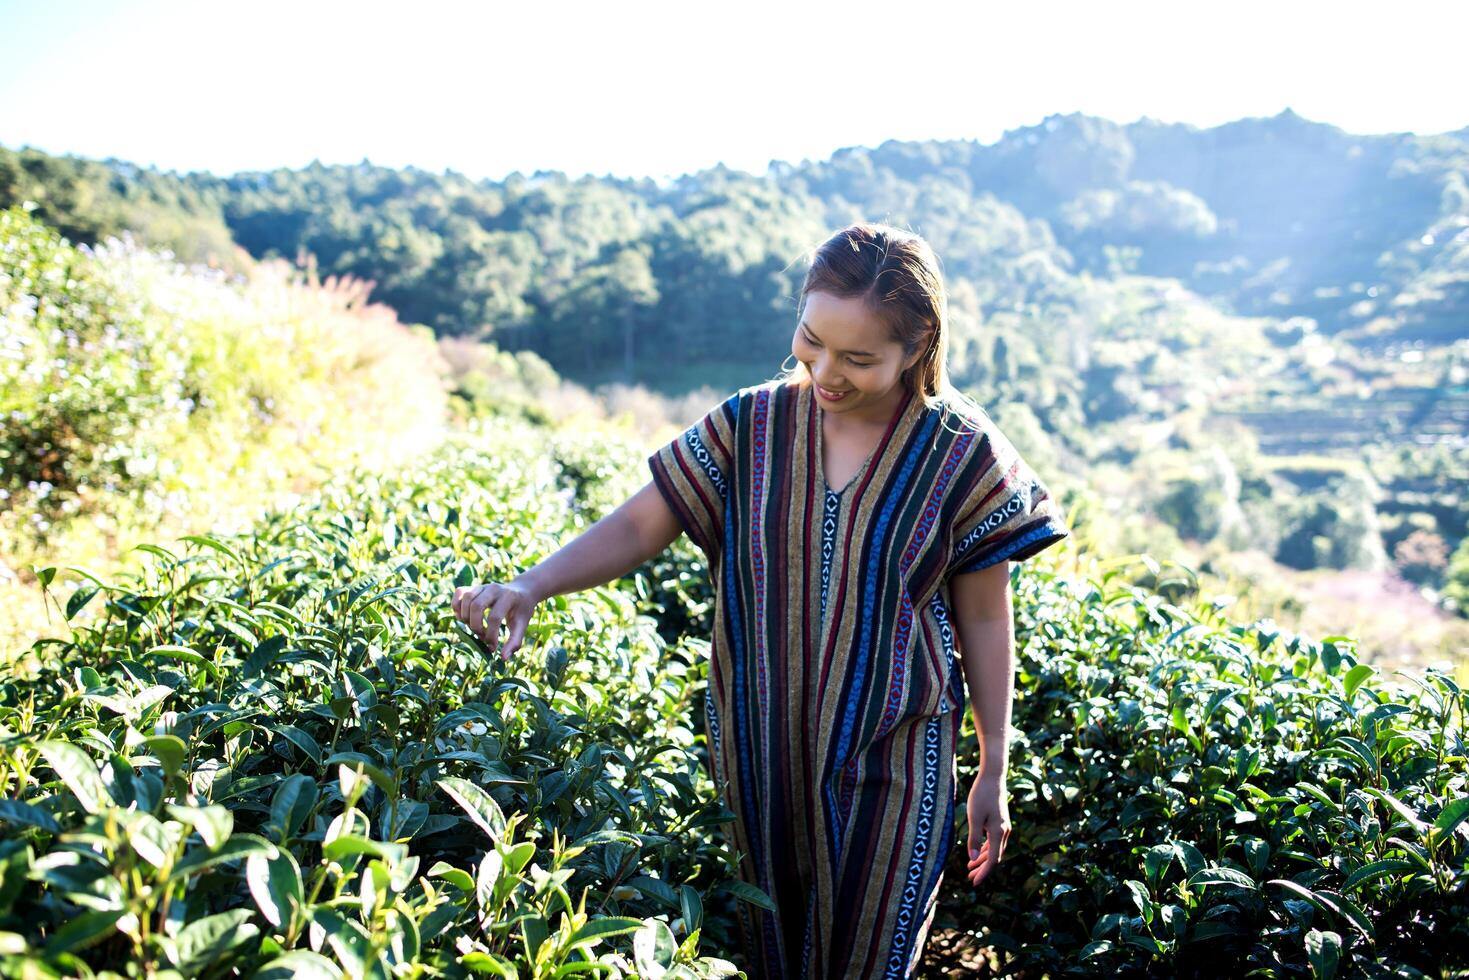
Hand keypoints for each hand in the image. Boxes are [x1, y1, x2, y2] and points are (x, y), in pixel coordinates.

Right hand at [451, 579, 538, 660]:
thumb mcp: (522, 625)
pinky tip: (463, 617)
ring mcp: (482, 586)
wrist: (522, 592)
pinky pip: (459, 592)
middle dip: (475, 626)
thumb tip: (503, 659)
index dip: (491, 635)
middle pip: (476, 606)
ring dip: (465, 618)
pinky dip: (456, 606)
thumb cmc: (521, 611)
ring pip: (466, 599)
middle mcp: (494, 588)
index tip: (492, 646)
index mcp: (509, 597)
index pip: (494, 617)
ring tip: (474, 627)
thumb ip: (514, 642)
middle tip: (481, 636)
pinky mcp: (474, 587)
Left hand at [965, 770, 1010, 887]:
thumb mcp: (974, 817)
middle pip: (995, 857)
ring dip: (983, 859)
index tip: (974, 883)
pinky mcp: (1001, 822)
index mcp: (999, 833)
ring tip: (970, 867)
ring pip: (994, 850)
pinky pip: (994, 841)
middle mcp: (1004, 832)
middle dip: (982, 869)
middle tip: (969, 878)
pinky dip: (985, 849)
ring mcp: (1004, 827)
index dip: (983, 873)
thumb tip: (972, 859)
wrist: (993, 777)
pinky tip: (977, 851)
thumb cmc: (981, 795)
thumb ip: (974, 838)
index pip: (993, 860)